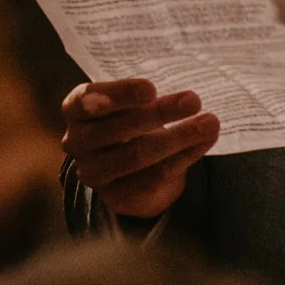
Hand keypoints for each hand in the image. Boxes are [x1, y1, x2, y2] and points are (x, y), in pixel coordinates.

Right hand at [60, 78, 220, 218]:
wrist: (126, 167)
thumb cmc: (127, 120)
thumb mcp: (126, 103)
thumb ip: (143, 98)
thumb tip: (185, 95)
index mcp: (74, 110)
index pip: (87, 101)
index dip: (118, 94)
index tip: (151, 88)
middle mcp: (77, 142)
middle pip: (118, 128)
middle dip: (159, 113)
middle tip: (193, 100)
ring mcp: (94, 172)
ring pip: (137, 155)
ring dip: (178, 138)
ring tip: (209, 123)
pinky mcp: (117, 196)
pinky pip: (155, 176)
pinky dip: (183, 157)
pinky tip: (203, 142)